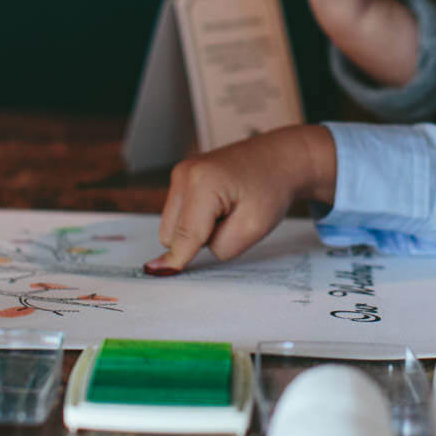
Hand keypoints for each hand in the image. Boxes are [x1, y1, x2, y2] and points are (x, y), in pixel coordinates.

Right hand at [144, 124, 338, 273]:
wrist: (279, 159)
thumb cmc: (271, 189)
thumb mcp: (253, 227)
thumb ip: (218, 248)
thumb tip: (175, 262)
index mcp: (202, 183)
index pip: (185, 236)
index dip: (178, 260)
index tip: (156, 276)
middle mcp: (184, 174)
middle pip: (172, 234)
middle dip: (198, 240)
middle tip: (230, 222)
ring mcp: (180, 173)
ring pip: (172, 227)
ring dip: (196, 230)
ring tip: (226, 212)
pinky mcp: (181, 177)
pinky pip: (178, 215)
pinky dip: (195, 219)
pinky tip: (218, 206)